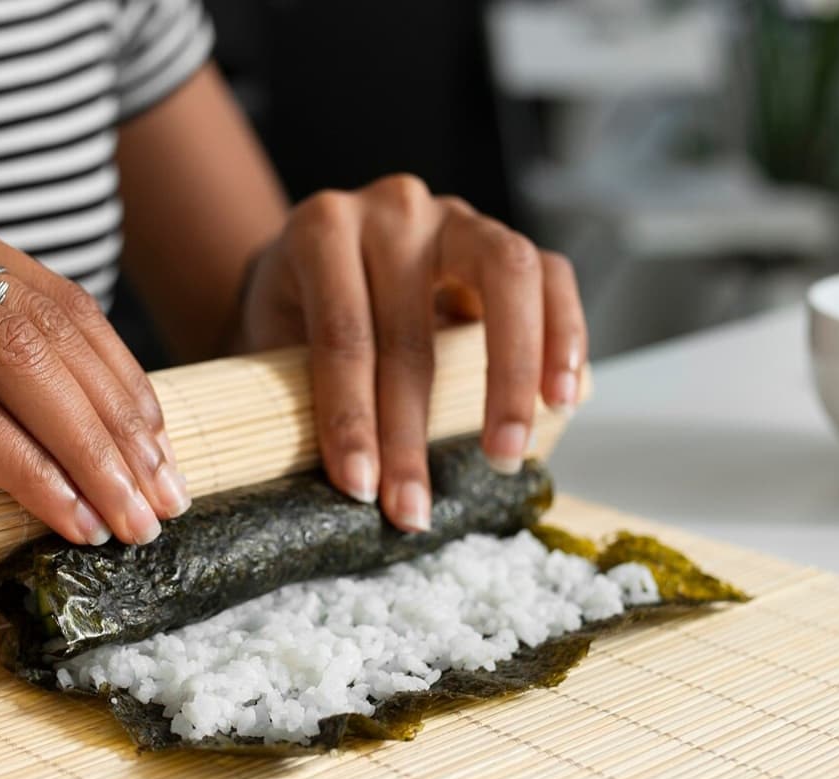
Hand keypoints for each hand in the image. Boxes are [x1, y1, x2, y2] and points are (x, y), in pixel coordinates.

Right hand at [0, 179, 187, 545]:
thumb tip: (88, 423)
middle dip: (118, 421)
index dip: (119, 376)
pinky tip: (60, 513)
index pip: (49, 293)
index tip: (158, 450)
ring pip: (9, 359)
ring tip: (127, 518)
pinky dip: (20, 466)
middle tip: (161, 496)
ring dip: (86, 450)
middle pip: (42, 324)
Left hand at [232, 174, 585, 531]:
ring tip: (507, 454)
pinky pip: (551, 275)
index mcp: (322, 231)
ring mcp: (455, 216)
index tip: (359, 489)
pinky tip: (563, 398)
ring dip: (509, 377)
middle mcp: (392, 210)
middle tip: (415, 508)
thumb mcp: (274, 339)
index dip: (350, 417)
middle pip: (411, 327)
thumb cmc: (296, 310)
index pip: (341, 334)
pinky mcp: (503, 236)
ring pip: (504, 278)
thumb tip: (342, 484)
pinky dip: (565, 335)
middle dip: (412, 431)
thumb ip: (297, 390)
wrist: (319, 260)